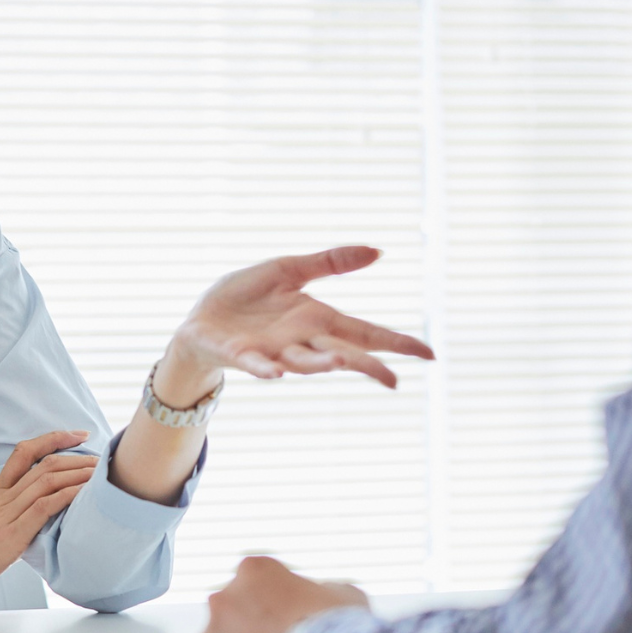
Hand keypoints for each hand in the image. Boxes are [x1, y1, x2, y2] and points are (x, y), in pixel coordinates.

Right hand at [0, 430, 95, 612]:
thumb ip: (4, 520)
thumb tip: (31, 522)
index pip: (23, 454)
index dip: (52, 439)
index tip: (77, 435)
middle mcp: (0, 500)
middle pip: (43, 463)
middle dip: (77, 456)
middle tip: (102, 457)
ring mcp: (4, 516)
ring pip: (47, 480)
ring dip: (79, 474)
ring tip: (101, 473)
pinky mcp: (9, 537)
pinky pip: (43, 507)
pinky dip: (69, 496)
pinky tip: (86, 495)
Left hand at [156, 245, 434, 405]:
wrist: (201, 318)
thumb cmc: (246, 298)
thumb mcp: (290, 270)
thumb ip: (331, 262)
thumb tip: (378, 251)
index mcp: (318, 320)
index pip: (366, 333)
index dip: (397, 343)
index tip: (430, 353)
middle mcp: (302, 341)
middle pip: (342, 355)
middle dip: (366, 367)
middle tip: (394, 381)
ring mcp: (273, 351)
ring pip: (303, 362)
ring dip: (320, 364)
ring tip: (339, 365)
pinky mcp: (240, 355)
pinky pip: (257, 365)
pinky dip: (267, 369)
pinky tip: (278, 372)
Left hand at [201, 556, 368, 632]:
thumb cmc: (337, 630)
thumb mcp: (342, 594)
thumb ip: (321, 591)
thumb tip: (322, 600)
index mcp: (253, 571)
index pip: (257, 581)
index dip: (277, 602)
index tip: (292, 617)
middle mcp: (224, 600)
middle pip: (233, 613)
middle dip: (253, 628)